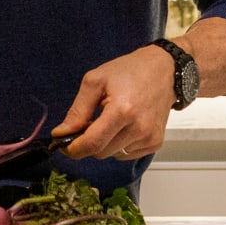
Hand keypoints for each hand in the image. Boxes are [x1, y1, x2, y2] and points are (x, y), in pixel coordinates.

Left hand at [54, 45, 177, 161]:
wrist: (164, 69)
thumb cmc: (129, 71)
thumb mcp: (95, 81)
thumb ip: (77, 111)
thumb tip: (61, 134)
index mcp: (122, 110)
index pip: (92, 144)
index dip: (73, 149)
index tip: (63, 144)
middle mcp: (139, 128)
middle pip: (101, 152)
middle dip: (89, 142)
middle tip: (90, 122)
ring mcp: (149, 137)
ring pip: (112, 154)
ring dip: (105, 143)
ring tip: (111, 119)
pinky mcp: (155, 142)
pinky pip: (127, 154)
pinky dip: (119, 144)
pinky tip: (125, 126)